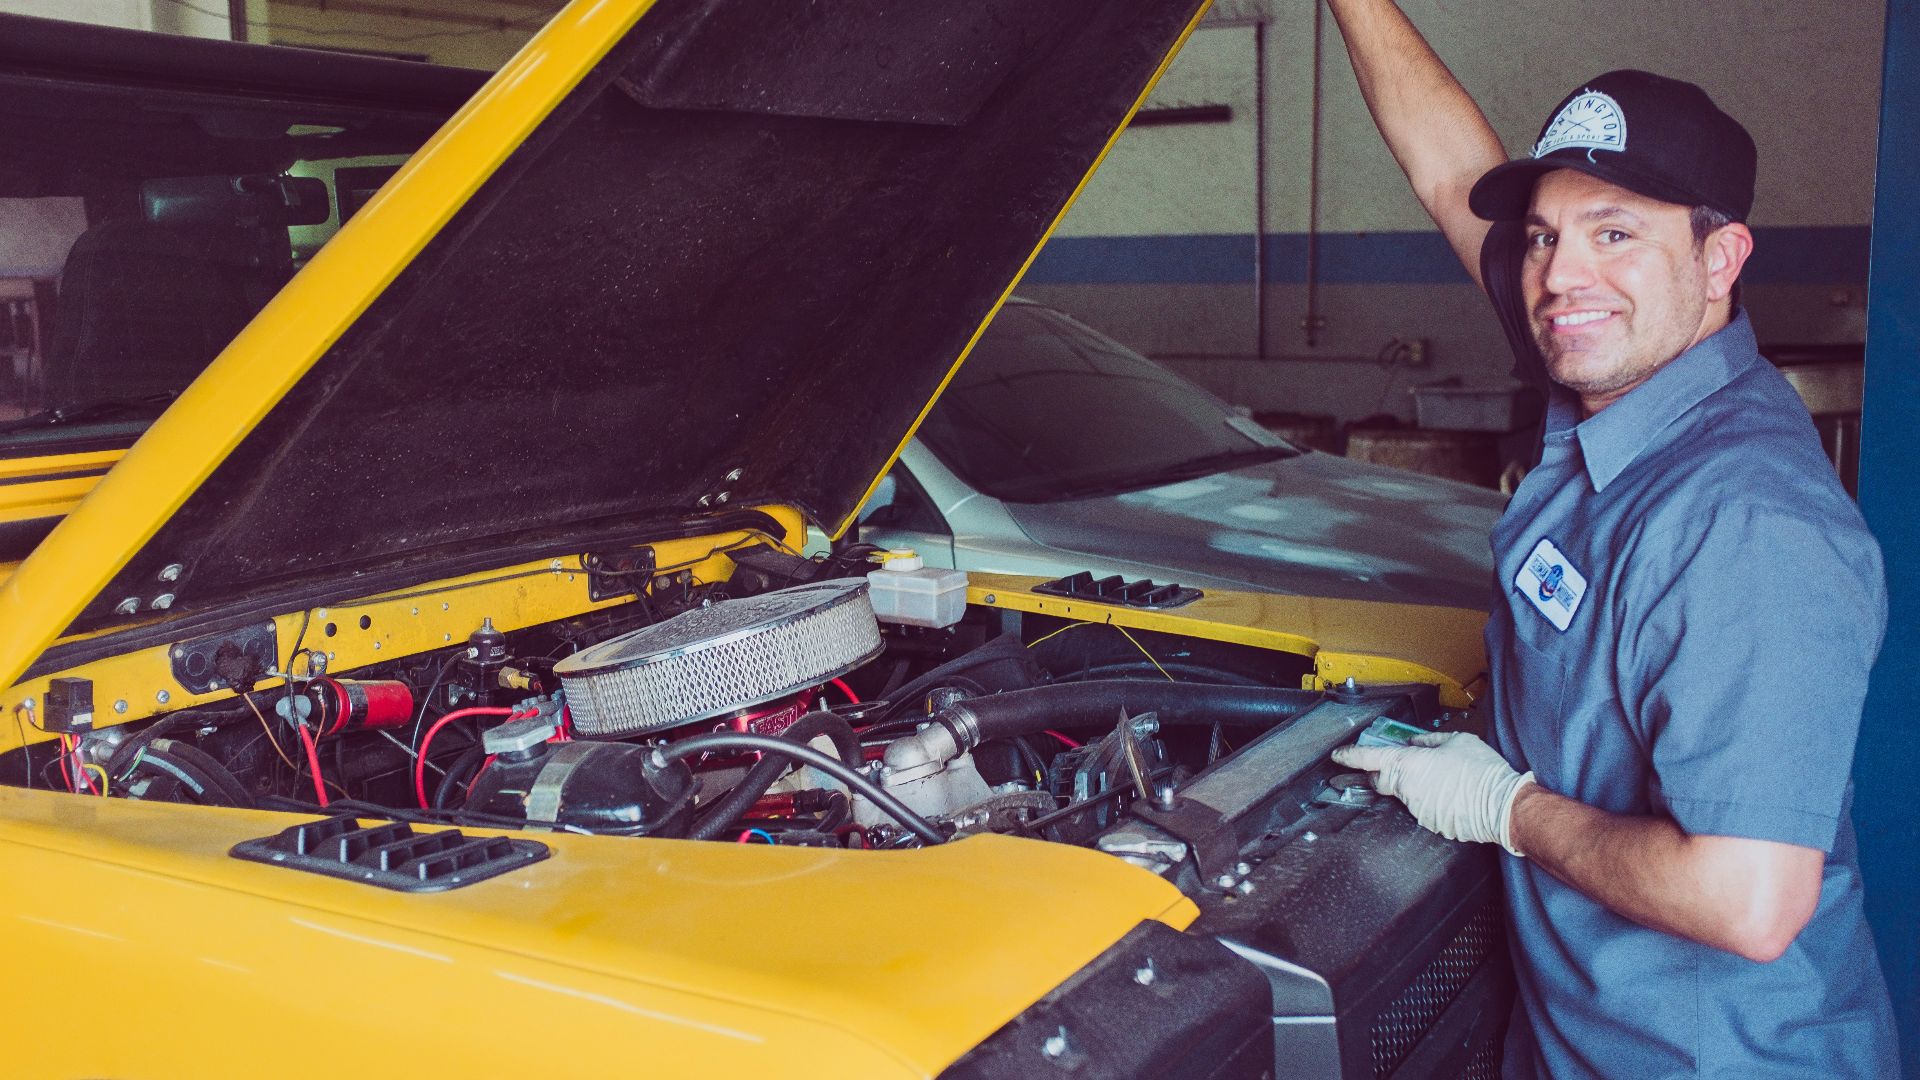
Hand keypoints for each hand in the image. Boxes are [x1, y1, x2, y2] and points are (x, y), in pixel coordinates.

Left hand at [1331, 732, 1534, 855]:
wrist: (1503, 805)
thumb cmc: (1482, 770)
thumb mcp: (1457, 741)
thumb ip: (1429, 741)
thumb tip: (1416, 743)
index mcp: (1409, 764)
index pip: (1369, 759)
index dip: (1350, 756)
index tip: (1338, 756)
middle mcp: (1407, 788)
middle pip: (1381, 780)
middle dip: (1381, 773)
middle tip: (1395, 765)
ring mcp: (1417, 809)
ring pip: (1405, 795)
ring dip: (1415, 787)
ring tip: (1444, 779)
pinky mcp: (1430, 823)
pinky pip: (1423, 809)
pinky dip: (1432, 801)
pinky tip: (1451, 794)